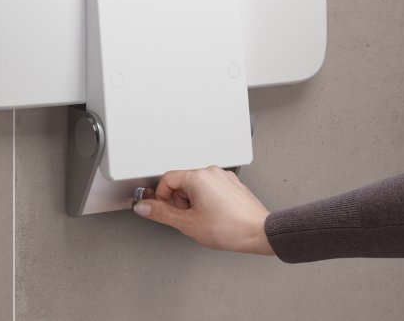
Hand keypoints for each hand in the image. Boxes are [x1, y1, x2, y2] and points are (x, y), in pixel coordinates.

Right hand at [133, 166, 274, 255]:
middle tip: (188, 218)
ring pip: (196, 186)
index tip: (164, 209)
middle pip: (181, 182)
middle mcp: (211, 172)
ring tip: (204, 219)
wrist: (259, 232)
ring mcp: (223, 177)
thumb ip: (162, 213)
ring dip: (193, 202)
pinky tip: (215, 216)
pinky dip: (207, 201)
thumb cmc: (229, 228)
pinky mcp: (232, 184)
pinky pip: (211, 188)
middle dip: (179, 201)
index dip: (161, 196)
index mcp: (198, 176)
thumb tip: (144, 207)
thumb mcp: (188, 224)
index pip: (167, 179)